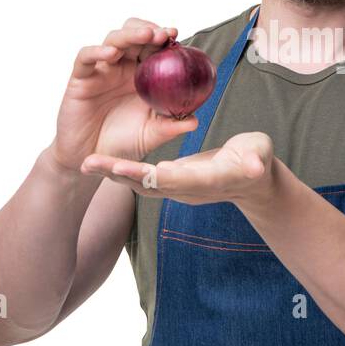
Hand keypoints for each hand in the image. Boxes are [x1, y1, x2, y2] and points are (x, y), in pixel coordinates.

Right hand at [47, 18, 199, 173]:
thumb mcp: (151, 135)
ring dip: (129, 34)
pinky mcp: (81, 79)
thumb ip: (171, 127)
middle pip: (134, 35)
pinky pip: (85, 57)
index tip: (175, 35)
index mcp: (142, 75)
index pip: (153, 47)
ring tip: (145, 35)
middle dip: (149, 30)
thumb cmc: (123, 143)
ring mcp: (101, 70)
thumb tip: (194, 122)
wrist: (92, 158)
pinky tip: (111, 53)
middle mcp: (122, 67)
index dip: (163, 37)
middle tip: (163, 34)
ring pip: (112, 39)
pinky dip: (97, 51)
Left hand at [81, 131, 276, 206]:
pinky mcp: (170, 182)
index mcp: (204, 180)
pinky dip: (120, 171)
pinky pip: (140, 179)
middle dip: (119, 174)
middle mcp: (185, 189)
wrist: (252, 180)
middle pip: (147, 184)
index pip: (173, 178)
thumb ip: (254, 162)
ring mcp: (176, 188)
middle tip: (90, 163)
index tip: (126, 166)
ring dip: (112, 174)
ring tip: (85, 163)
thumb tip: (254, 166)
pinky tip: (101, 161)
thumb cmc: (257, 160)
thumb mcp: (258, 156)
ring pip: (138, 184)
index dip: (150, 173)